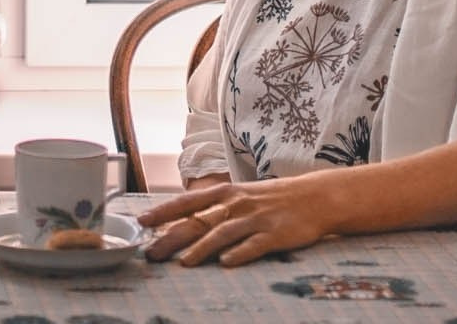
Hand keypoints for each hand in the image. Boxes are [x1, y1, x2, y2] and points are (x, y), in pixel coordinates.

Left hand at [139, 178, 325, 266]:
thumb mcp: (240, 196)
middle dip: (173, 237)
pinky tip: (227, 263)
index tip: (141, 221)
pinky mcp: (275, 235)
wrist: (314, 197)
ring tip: (184, 263)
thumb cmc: (271, 199)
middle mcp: (236, 204)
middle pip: (199, 221)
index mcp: (225, 193)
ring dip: (203, 248)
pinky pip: (255, 245)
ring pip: (223, 233)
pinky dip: (240, 253)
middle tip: (152, 253)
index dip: (163, 211)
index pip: (187, 202)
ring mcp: (256, 219)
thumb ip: (214, 209)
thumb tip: (181, 223)